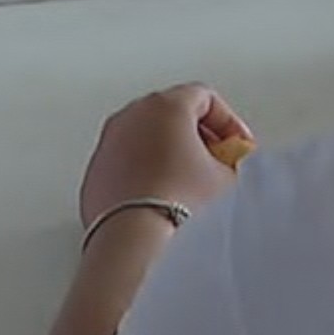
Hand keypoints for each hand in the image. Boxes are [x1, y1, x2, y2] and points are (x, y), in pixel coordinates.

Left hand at [79, 84, 253, 227]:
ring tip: (190, 184)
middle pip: (172, 112)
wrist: (136, 237)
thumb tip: (227, 167)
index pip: (204, 97)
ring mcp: (108, 141)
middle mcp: (131, 116)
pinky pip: (126, 161)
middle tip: (217, 162)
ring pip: (145, 136)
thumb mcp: (227, 178)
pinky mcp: (96, 170)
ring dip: (169, 152)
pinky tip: (162, 197)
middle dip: (198, 135)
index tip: (237, 146)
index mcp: (165, 105)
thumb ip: (231, 161)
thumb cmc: (179, 202)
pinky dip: (144, 171)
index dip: (228, 122)